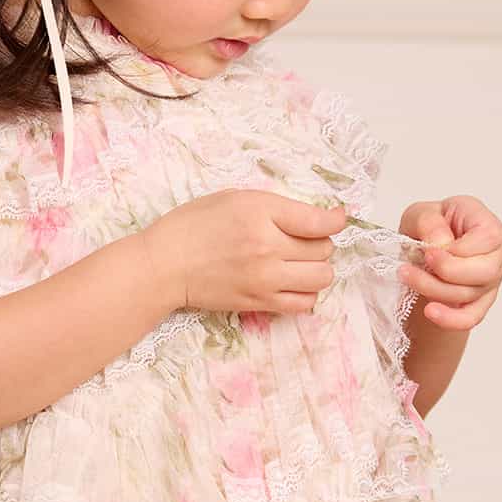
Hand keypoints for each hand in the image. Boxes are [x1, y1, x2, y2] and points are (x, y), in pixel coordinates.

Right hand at [143, 190, 346, 315]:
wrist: (165, 265)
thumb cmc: (194, 225)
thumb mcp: (235, 198)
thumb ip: (276, 206)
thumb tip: (318, 217)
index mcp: (261, 213)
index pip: (319, 221)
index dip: (335, 219)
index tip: (336, 218)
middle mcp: (268, 247)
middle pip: (324, 250)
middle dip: (321, 243)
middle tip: (305, 240)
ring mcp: (266, 279)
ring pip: (321, 277)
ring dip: (318, 269)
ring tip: (300, 263)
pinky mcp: (260, 303)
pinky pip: (304, 303)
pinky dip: (307, 293)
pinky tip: (293, 283)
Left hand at [396, 195, 501, 329]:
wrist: (420, 253)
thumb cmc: (427, 229)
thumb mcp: (419, 213)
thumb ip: (428, 221)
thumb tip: (440, 243)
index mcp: (485, 224)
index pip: (488, 238)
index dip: (459, 249)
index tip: (429, 251)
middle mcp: (494, 254)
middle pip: (485, 271)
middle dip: (446, 273)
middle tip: (413, 267)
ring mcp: (489, 281)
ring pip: (471, 294)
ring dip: (434, 290)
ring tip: (407, 277)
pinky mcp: (478, 304)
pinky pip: (470, 318)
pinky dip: (450, 319)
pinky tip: (430, 311)